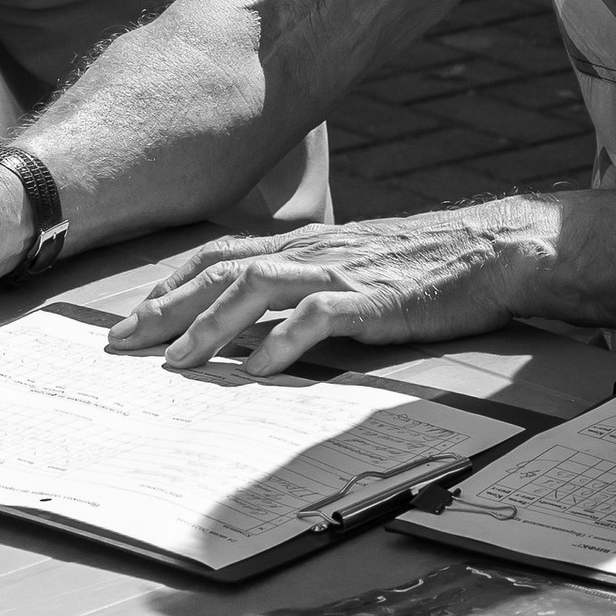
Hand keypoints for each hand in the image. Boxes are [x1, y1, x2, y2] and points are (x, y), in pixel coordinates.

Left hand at [104, 199, 554, 371]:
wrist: (492, 250)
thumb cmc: (425, 266)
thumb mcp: (355, 268)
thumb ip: (310, 287)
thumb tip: (259, 327)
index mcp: (307, 246)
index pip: (220, 253)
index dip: (170, 282)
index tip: (132, 315)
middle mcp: (314, 252)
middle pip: (221, 270)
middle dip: (166, 307)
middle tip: (122, 344)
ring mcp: (342, 272)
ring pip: (257, 287)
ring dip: (209, 326)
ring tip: (177, 363)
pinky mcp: (375, 298)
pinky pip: (319, 317)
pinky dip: (282, 341)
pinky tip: (257, 370)